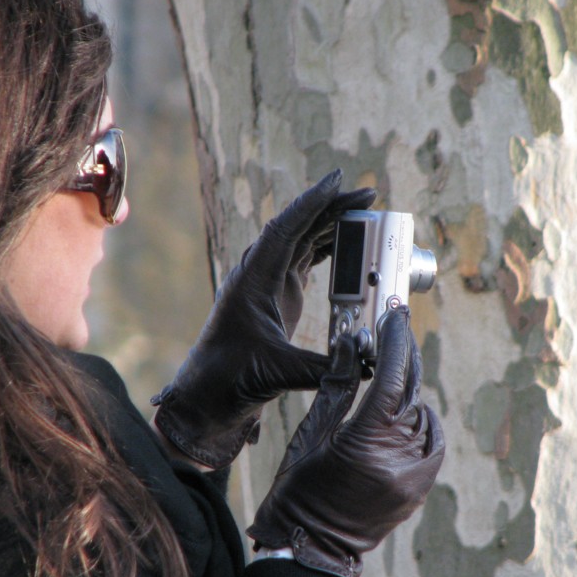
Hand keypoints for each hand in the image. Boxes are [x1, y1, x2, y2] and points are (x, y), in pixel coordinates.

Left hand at [152, 169, 376, 468]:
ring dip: (332, 225)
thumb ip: (323, 369)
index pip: (284, 230)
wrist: (208, 394)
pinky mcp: (277, 295)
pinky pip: (304, 260)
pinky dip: (327, 248)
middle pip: (298, 227)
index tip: (338, 181)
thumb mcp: (279, 373)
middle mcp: (259, 274)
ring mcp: (268, 283)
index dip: (311, 204)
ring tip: (366, 212)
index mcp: (253, 281)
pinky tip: (349, 241)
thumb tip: (366, 366)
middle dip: (332, 208)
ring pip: (302, 241)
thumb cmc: (231, 380)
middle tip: (368, 195)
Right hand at [246, 307, 444, 576]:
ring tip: (391, 369)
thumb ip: (335, 386)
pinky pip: (430, 443)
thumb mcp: (310, 435)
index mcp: (366, 444)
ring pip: (422, 415)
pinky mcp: (417, 490)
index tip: (393, 316)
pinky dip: (421, 421)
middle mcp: (398, 460)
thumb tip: (349, 344)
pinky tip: (407, 409)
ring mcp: (413, 478)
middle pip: (411, 392)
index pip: (391, 378)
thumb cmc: (297, 492)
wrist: (309, 549)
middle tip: (396, 327)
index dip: (394, 342)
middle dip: (405, 356)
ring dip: (408, 390)